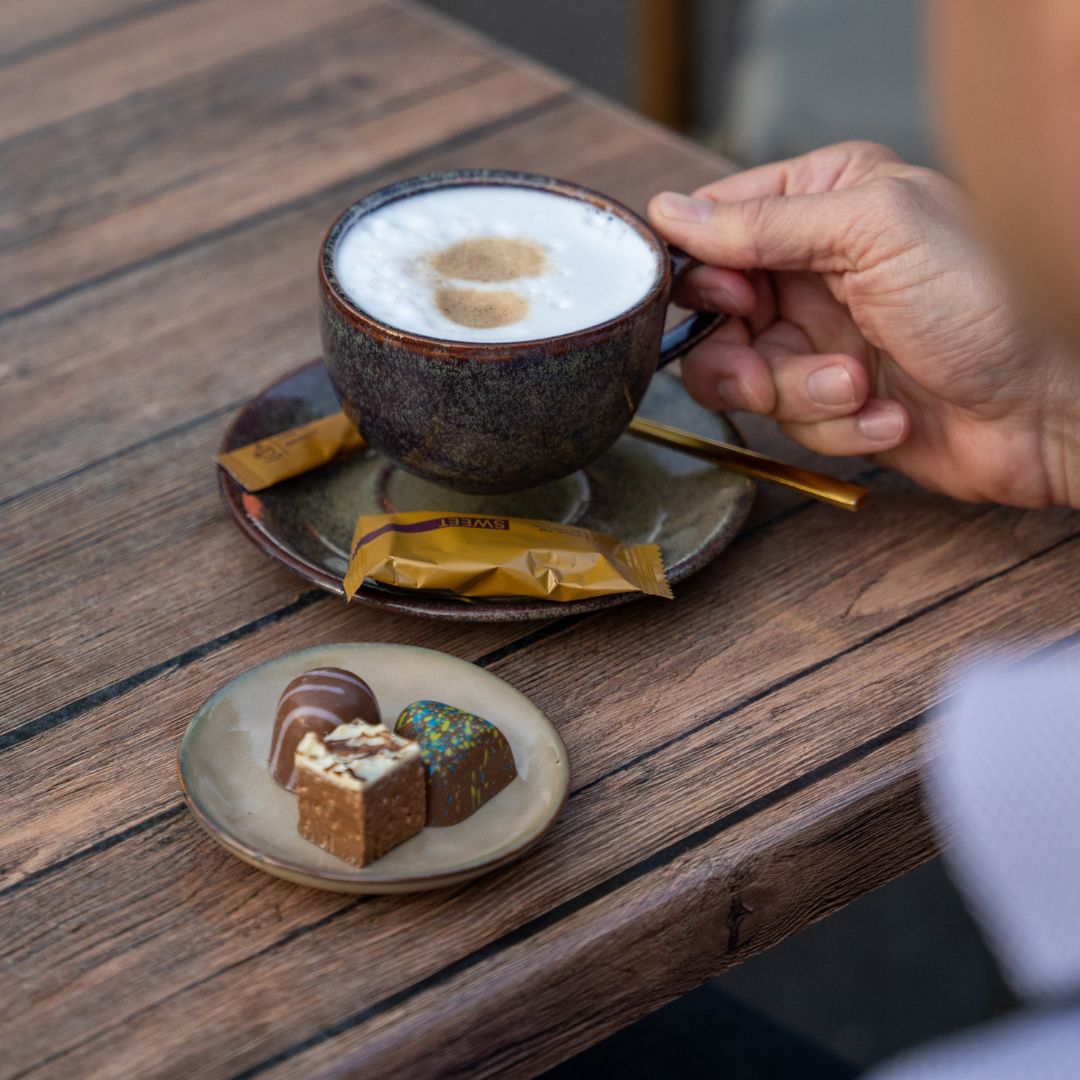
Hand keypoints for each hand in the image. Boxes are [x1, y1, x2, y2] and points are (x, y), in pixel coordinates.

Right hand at [648, 141, 1078, 507]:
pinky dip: (838, 426)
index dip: (704, 271)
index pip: (715, 225)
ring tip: (859, 389)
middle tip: (764, 372)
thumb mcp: (874, 231)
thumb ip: (765, 223)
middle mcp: (813, 269)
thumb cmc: (990, 301)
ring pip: (740, 376)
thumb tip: (671, 213)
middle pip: (713, 315)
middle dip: (739, 355)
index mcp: (823, 202)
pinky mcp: (831, 400)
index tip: (728, 302)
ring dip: (798, 395)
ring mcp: (819, 338)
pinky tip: (892, 416)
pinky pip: (787, 420)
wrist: (1050, 407)